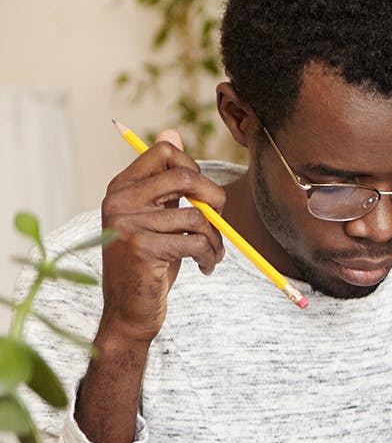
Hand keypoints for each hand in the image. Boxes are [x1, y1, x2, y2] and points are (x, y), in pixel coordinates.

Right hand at [98, 131, 225, 346]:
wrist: (129, 311)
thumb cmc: (150, 262)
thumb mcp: (157, 217)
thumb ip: (165, 181)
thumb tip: (173, 131)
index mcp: (122, 187)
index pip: (164, 150)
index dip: (195, 168)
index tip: (202, 196)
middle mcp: (120, 200)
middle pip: (185, 176)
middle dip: (215, 199)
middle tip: (220, 223)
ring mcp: (128, 224)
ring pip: (197, 217)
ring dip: (216, 240)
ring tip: (212, 255)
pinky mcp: (142, 249)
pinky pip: (196, 242)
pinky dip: (210, 256)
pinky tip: (204, 267)